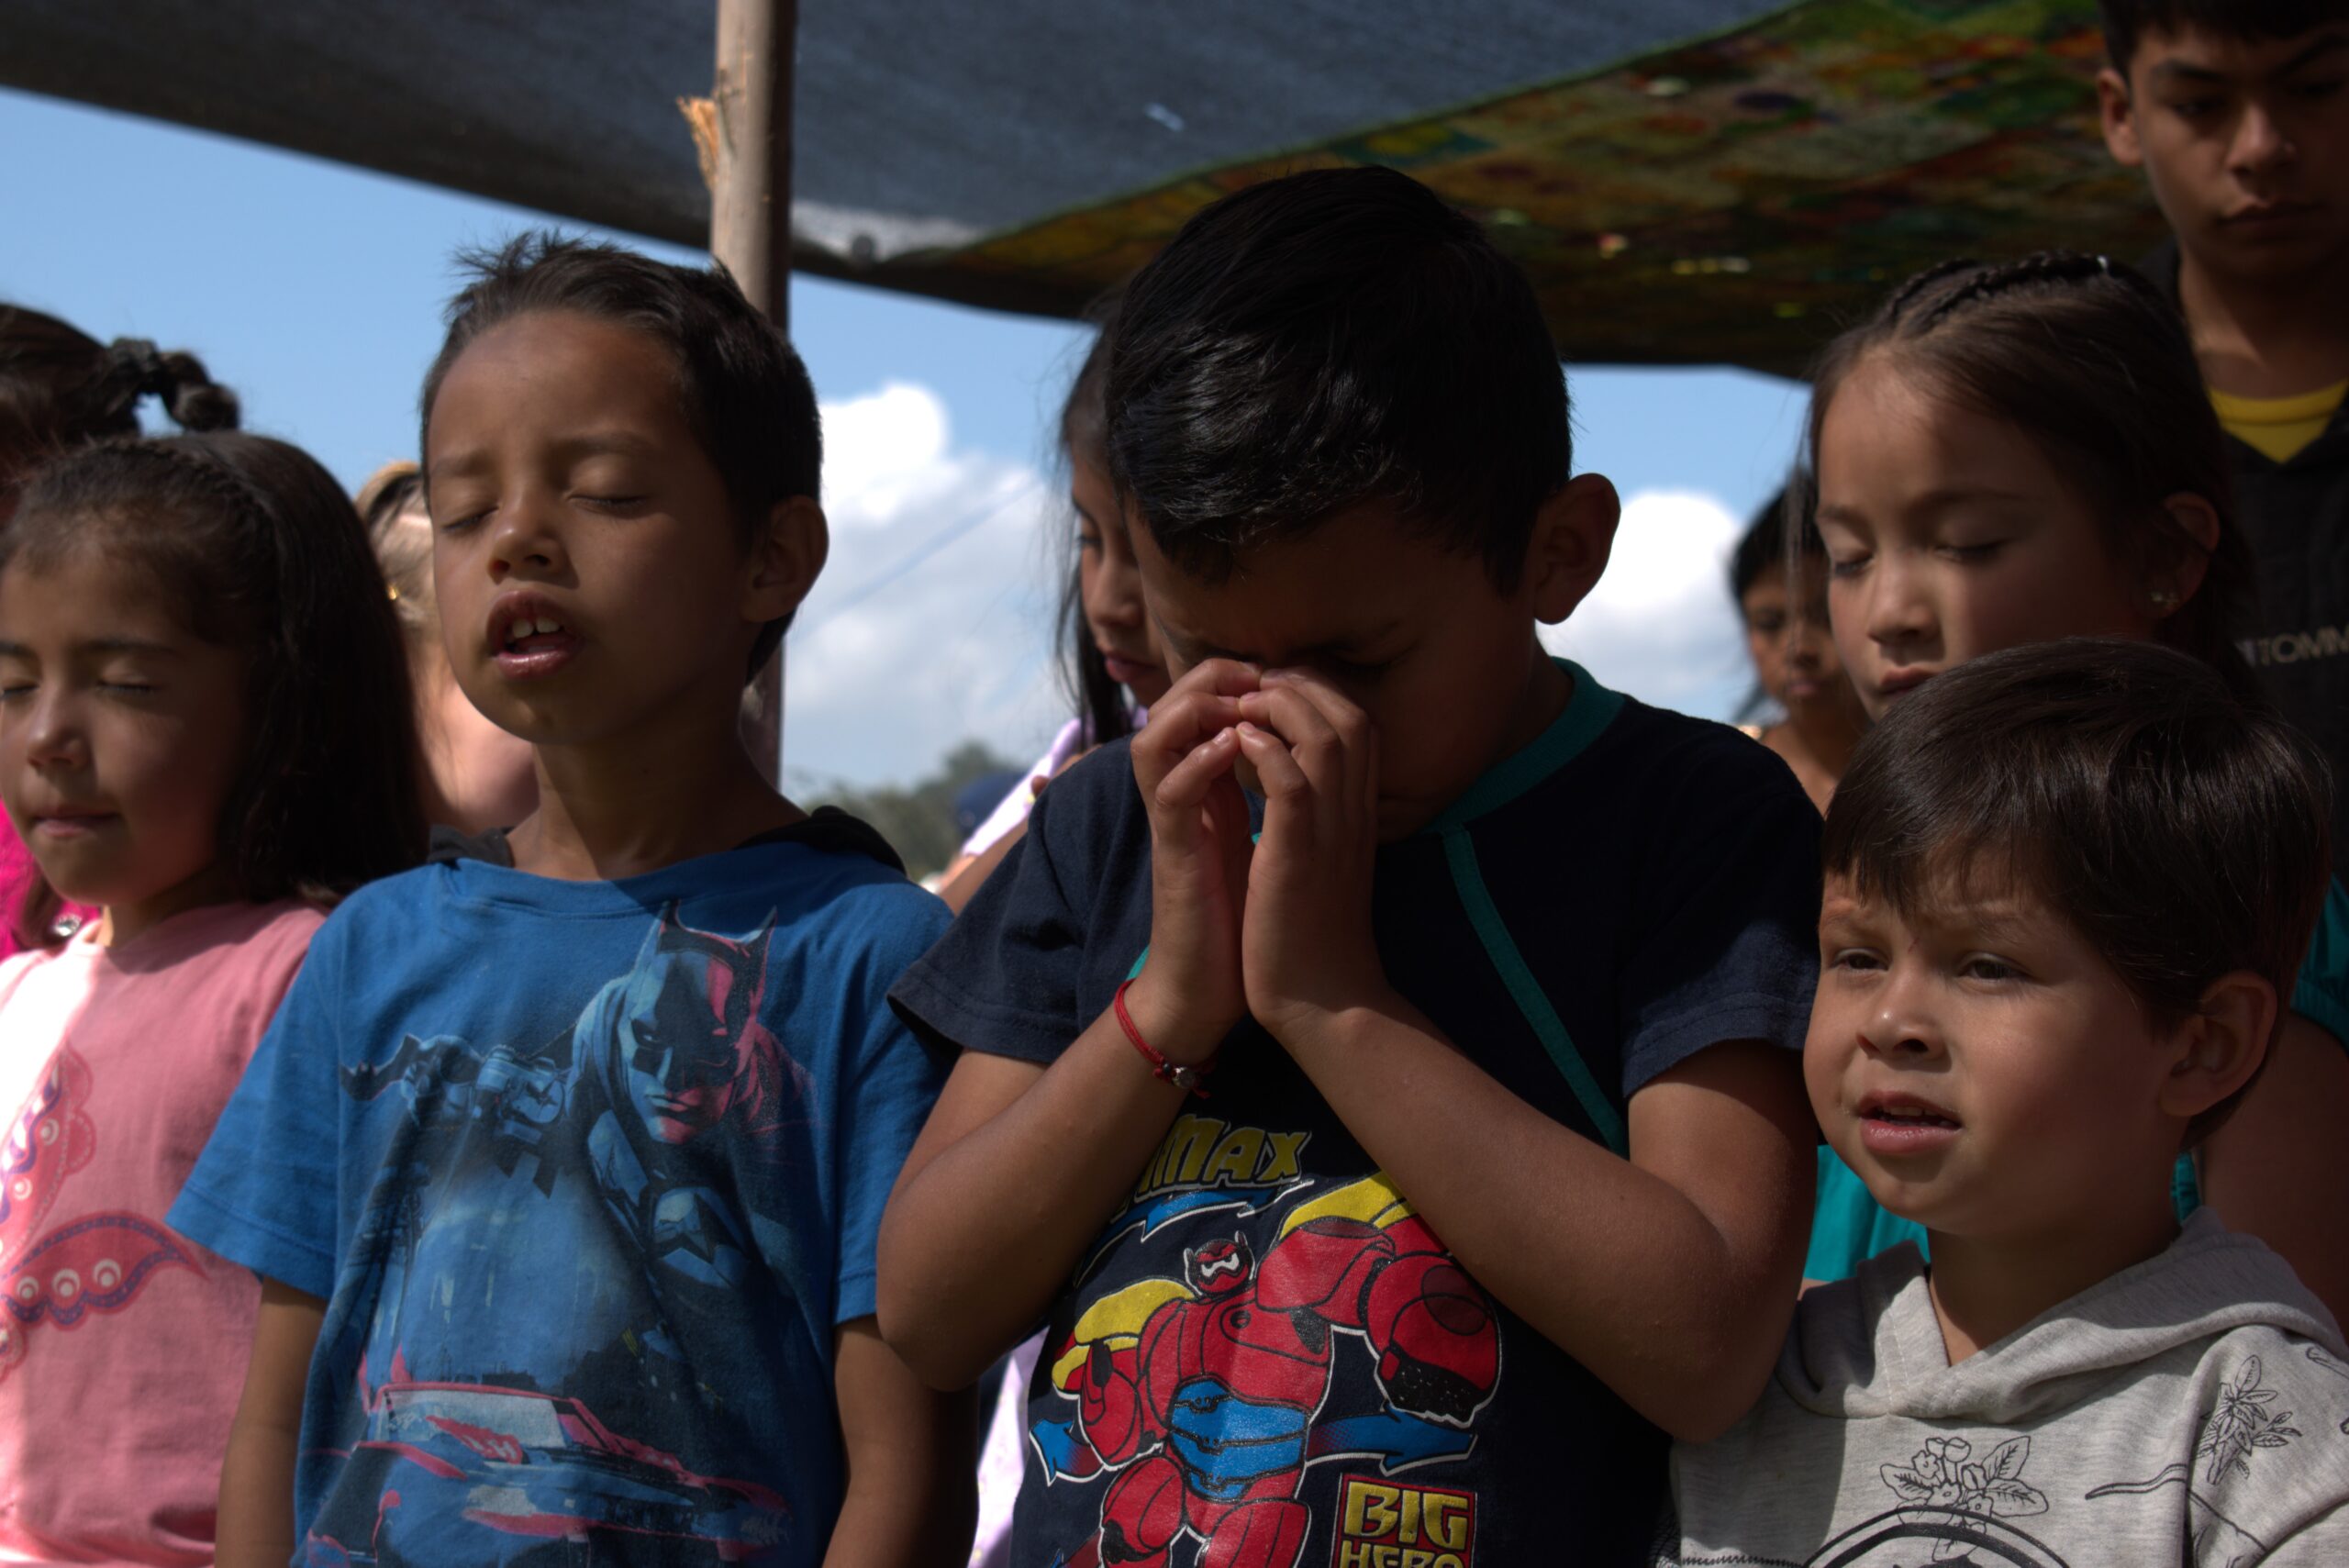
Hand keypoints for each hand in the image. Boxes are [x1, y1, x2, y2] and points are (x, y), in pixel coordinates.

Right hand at [1127, 659, 1258, 1060]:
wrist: (1217, 985)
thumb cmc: (1245, 915)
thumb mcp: (1266, 836)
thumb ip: (1271, 791)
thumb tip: (1307, 750)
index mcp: (1208, 787)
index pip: (1202, 707)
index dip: (1235, 676)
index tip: (1280, 672)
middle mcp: (1182, 795)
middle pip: (1170, 707)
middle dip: (1209, 678)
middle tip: (1253, 673)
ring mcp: (1174, 823)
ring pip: (1154, 738)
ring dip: (1193, 710)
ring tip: (1238, 703)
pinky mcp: (1175, 854)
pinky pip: (1170, 793)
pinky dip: (1197, 763)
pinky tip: (1233, 749)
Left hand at [1232, 669, 1391, 1040]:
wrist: (1320, 1002)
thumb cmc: (1310, 935)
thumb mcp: (1320, 862)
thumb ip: (1314, 817)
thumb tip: (1289, 778)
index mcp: (1358, 813)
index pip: (1357, 723)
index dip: (1315, 693)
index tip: (1271, 695)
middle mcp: (1355, 813)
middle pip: (1350, 716)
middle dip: (1300, 687)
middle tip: (1253, 690)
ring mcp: (1332, 832)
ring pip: (1327, 736)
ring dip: (1282, 708)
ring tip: (1243, 708)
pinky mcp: (1300, 856)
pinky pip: (1294, 783)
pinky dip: (1268, 751)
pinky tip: (1238, 743)